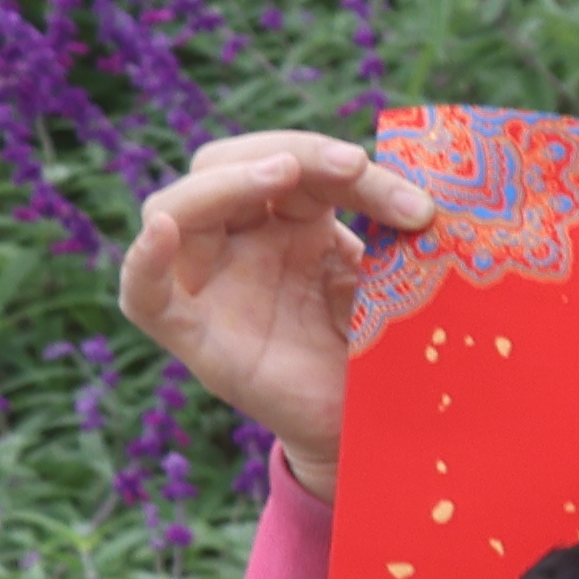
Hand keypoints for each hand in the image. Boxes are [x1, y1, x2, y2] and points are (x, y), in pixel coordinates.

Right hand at [115, 130, 434, 484]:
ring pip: (175, 209)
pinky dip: (145, 263)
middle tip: (353, 164)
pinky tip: (163, 233)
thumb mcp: (396, 280)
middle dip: (290, 153)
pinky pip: (146, 297)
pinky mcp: (196, 337)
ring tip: (283, 172)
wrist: (378, 425)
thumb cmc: (386, 346)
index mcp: (293, 222)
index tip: (420, 205)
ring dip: (224, 183)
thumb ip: (395, 235)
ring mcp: (213, 285)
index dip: (350, 170)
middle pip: (228, 166)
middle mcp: (243, 243)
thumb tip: (433, 192)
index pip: (300, 168)